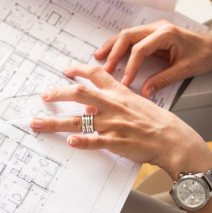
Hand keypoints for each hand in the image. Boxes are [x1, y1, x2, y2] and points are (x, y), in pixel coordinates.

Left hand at [30, 64, 211, 178]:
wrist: (174, 139)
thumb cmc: (158, 123)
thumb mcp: (138, 102)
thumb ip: (117, 100)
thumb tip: (95, 102)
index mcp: (120, 93)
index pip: (96, 74)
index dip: (78, 70)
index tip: (65, 70)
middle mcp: (113, 106)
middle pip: (79, 94)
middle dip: (57, 94)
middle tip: (43, 95)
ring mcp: (113, 125)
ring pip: (78, 121)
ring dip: (55, 123)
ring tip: (37, 124)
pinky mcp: (116, 143)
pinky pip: (95, 141)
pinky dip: (81, 142)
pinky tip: (70, 142)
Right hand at [95, 20, 211, 97]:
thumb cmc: (205, 55)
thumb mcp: (185, 70)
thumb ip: (163, 80)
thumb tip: (144, 91)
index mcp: (166, 34)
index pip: (140, 49)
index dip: (130, 66)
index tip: (125, 81)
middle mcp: (158, 28)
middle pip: (128, 36)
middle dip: (114, 52)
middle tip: (104, 68)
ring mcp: (155, 29)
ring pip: (127, 35)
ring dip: (113, 46)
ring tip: (99, 57)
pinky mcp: (154, 35)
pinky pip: (133, 39)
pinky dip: (121, 47)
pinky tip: (112, 55)